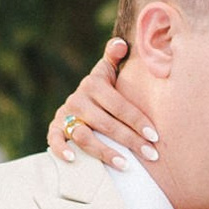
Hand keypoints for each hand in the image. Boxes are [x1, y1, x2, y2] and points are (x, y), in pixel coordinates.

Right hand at [50, 37, 157, 169]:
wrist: (78, 99)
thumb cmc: (103, 89)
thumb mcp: (108, 71)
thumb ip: (115, 57)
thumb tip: (122, 43)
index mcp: (93, 84)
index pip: (119, 105)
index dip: (137, 120)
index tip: (154, 135)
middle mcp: (78, 99)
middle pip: (106, 124)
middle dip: (130, 140)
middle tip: (151, 154)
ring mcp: (65, 114)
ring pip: (85, 136)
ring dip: (105, 152)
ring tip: (125, 165)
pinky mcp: (54, 127)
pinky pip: (54, 139)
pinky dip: (60, 149)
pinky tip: (73, 160)